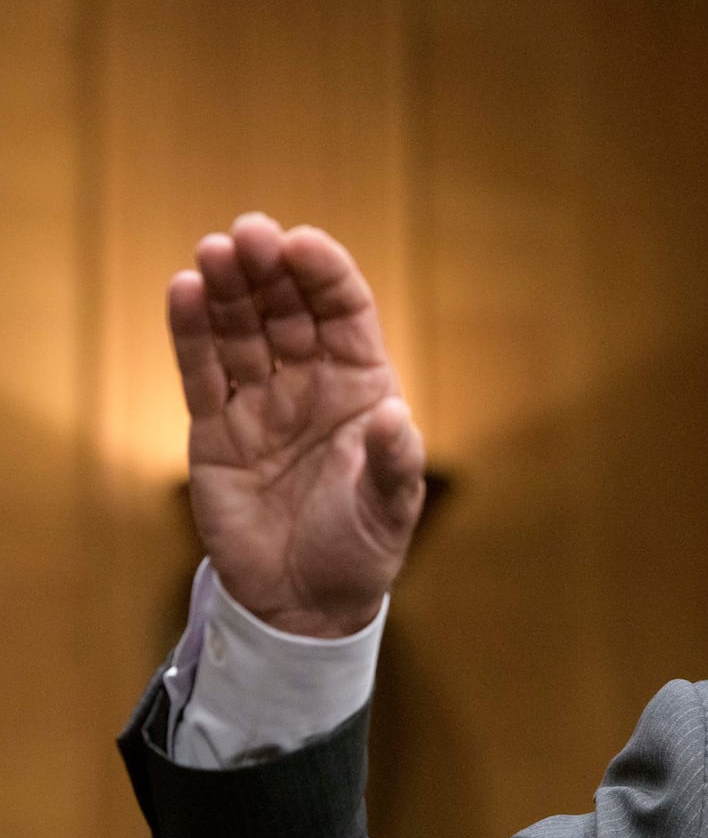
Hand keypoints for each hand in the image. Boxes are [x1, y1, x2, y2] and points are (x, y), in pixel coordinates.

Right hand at [169, 213, 424, 636]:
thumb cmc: (360, 549)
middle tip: (248, 233)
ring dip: (227, 289)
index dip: (325, 276)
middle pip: (287, 310)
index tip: (302, 244)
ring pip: (240, 332)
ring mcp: (260, 403)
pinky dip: (191, 332)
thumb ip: (393, 462)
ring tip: (213, 251)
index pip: (345, 314)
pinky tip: (184, 290)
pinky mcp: (215, 431)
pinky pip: (202, 372)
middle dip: (269, 270)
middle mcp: (310, 384)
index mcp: (362, 387)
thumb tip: (394, 414)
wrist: (305, 604)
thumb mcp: (390, 509)